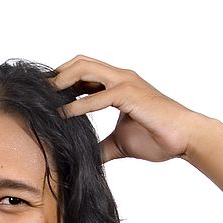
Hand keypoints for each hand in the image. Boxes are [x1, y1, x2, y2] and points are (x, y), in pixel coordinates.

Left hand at [49, 55, 203, 163]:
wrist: (185, 139)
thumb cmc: (158, 138)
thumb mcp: (119, 144)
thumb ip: (101, 147)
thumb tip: (84, 159)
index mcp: (117, 85)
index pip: (83, 72)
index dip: (62, 80)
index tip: (42, 96)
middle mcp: (120, 77)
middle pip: (80, 63)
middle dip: (56, 75)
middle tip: (38, 94)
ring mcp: (126, 83)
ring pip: (86, 69)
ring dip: (63, 83)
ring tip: (45, 99)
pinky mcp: (131, 95)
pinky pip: (99, 96)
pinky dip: (79, 105)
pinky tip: (64, 115)